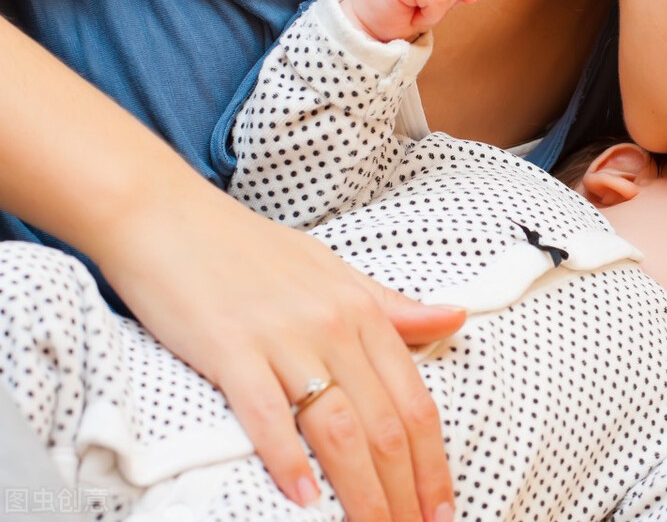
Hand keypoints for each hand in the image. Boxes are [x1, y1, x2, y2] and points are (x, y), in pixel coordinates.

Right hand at [104, 188, 464, 521]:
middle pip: (385, 423)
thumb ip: (392, 306)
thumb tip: (455, 318)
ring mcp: (283, 338)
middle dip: (405, 490)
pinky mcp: (230, 350)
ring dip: (361, 492)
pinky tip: (304, 499)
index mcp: (363, 309)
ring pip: (339, 428)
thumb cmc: (251, 249)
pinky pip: (267, 414)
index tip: (443, 505)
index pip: (414, 399)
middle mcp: (333, 325)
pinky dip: (287, 460)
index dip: (433, 461)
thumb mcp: (333, 269)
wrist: (168, 217)